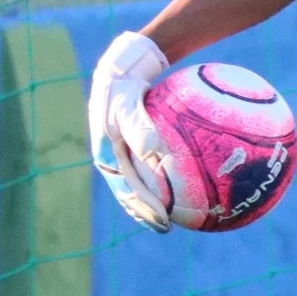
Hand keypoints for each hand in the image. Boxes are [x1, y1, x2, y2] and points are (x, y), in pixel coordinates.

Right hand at [89, 30, 173, 232]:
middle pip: (131, 194)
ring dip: (156, 200)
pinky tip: (190, 178)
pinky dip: (167, 175)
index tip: (163, 221)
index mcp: (106, 157)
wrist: (122, 68)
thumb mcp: (128, 103)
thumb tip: (152, 151)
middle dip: (149, 213)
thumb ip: (138, 126)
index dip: (143, 210)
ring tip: (179, 212)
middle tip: (170, 226)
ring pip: (140, 183)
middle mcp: (112, 159)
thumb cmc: (125, 86)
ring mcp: (122, 154)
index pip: (126, 192)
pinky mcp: (134, 145)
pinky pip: (152, 165)